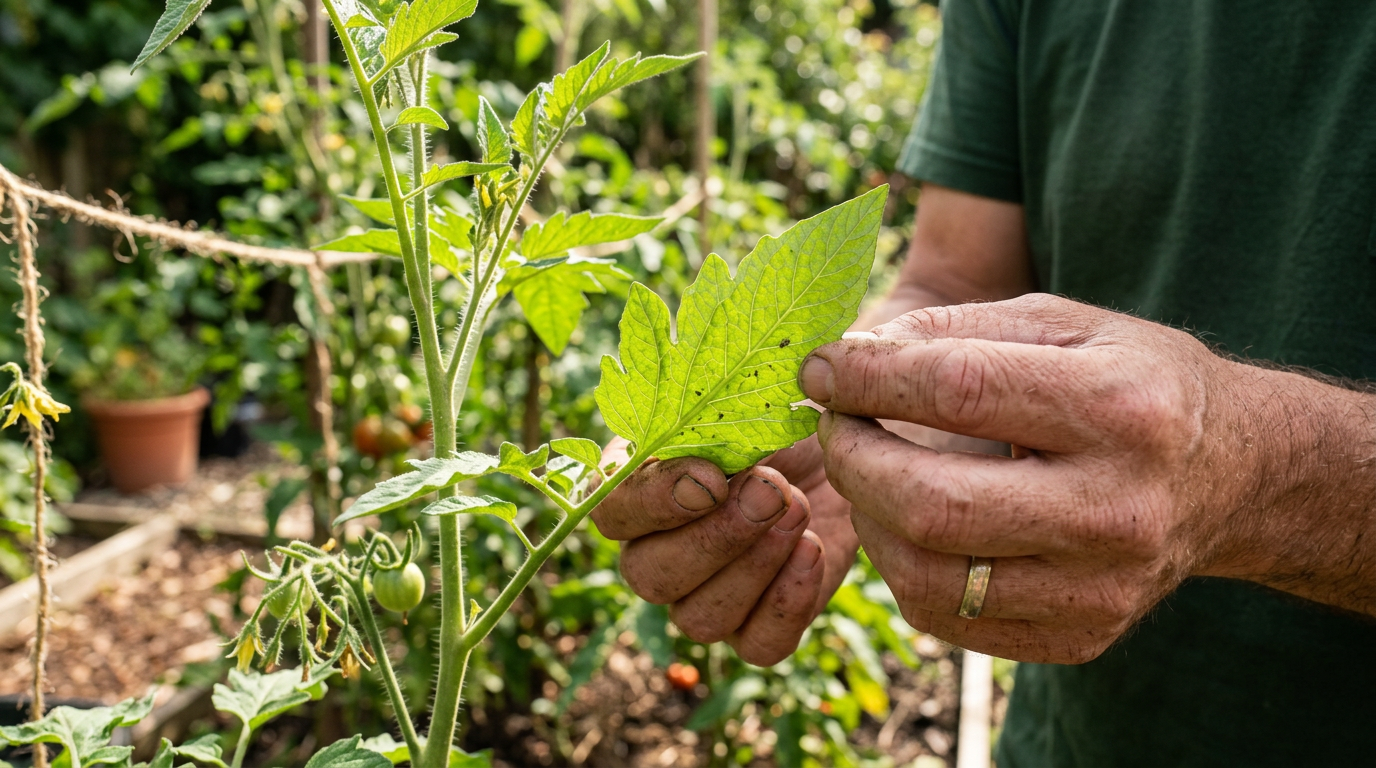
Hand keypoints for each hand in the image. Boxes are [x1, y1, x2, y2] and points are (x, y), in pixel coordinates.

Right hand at [591, 436, 856, 664]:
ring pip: (699, 619)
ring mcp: (707, 598)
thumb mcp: (752, 400)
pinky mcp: (761, 628)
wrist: (854, 449)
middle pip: (649, 576)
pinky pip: (758, 645)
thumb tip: (708, 450)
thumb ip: (712, 417)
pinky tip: (815, 550)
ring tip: (799, 509)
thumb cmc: (789, 414)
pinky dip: (787, 603)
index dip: (654, 502)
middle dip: (715, 537)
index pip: (611, 512)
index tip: (713, 476)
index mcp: (639, 490)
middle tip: (772, 491)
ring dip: (753, 567)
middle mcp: (659, 552)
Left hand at [800, 293, 1321, 662]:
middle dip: (853, 459)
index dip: (865, 379)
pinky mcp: (1080, 637)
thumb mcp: (1065, 322)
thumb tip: (847, 357)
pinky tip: (905, 522)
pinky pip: (948, 618)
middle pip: (931, 504)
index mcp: (1120, 406)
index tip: (820, 368)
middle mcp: (1117, 507)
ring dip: (868, 517)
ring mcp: (1101, 588)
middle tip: (833, 425)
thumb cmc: (1133, 382)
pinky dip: (902, 566)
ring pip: (927, 576)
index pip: (956, 390)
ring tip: (866, 471)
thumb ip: (956, 330)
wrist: (1233, 475)